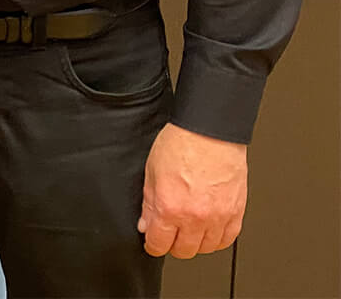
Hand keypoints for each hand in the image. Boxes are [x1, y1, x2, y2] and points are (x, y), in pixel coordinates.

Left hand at [138, 122, 247, 257]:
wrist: (210, 132)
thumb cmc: (182, 144)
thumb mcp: (151, 172)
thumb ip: (148, 203)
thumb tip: (146, 224)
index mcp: (170, 207)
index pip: (159, 244)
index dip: (153, 245)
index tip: (152, 242)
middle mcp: (195, 217)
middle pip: (184, 251)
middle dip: (173, 245)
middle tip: (170, 234)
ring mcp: (218, 217)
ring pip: (206, 248)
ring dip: (196, 243)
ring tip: (189, 230)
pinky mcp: (236, 213)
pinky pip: (228, 239)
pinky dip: (217, 239)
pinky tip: (209, 230)